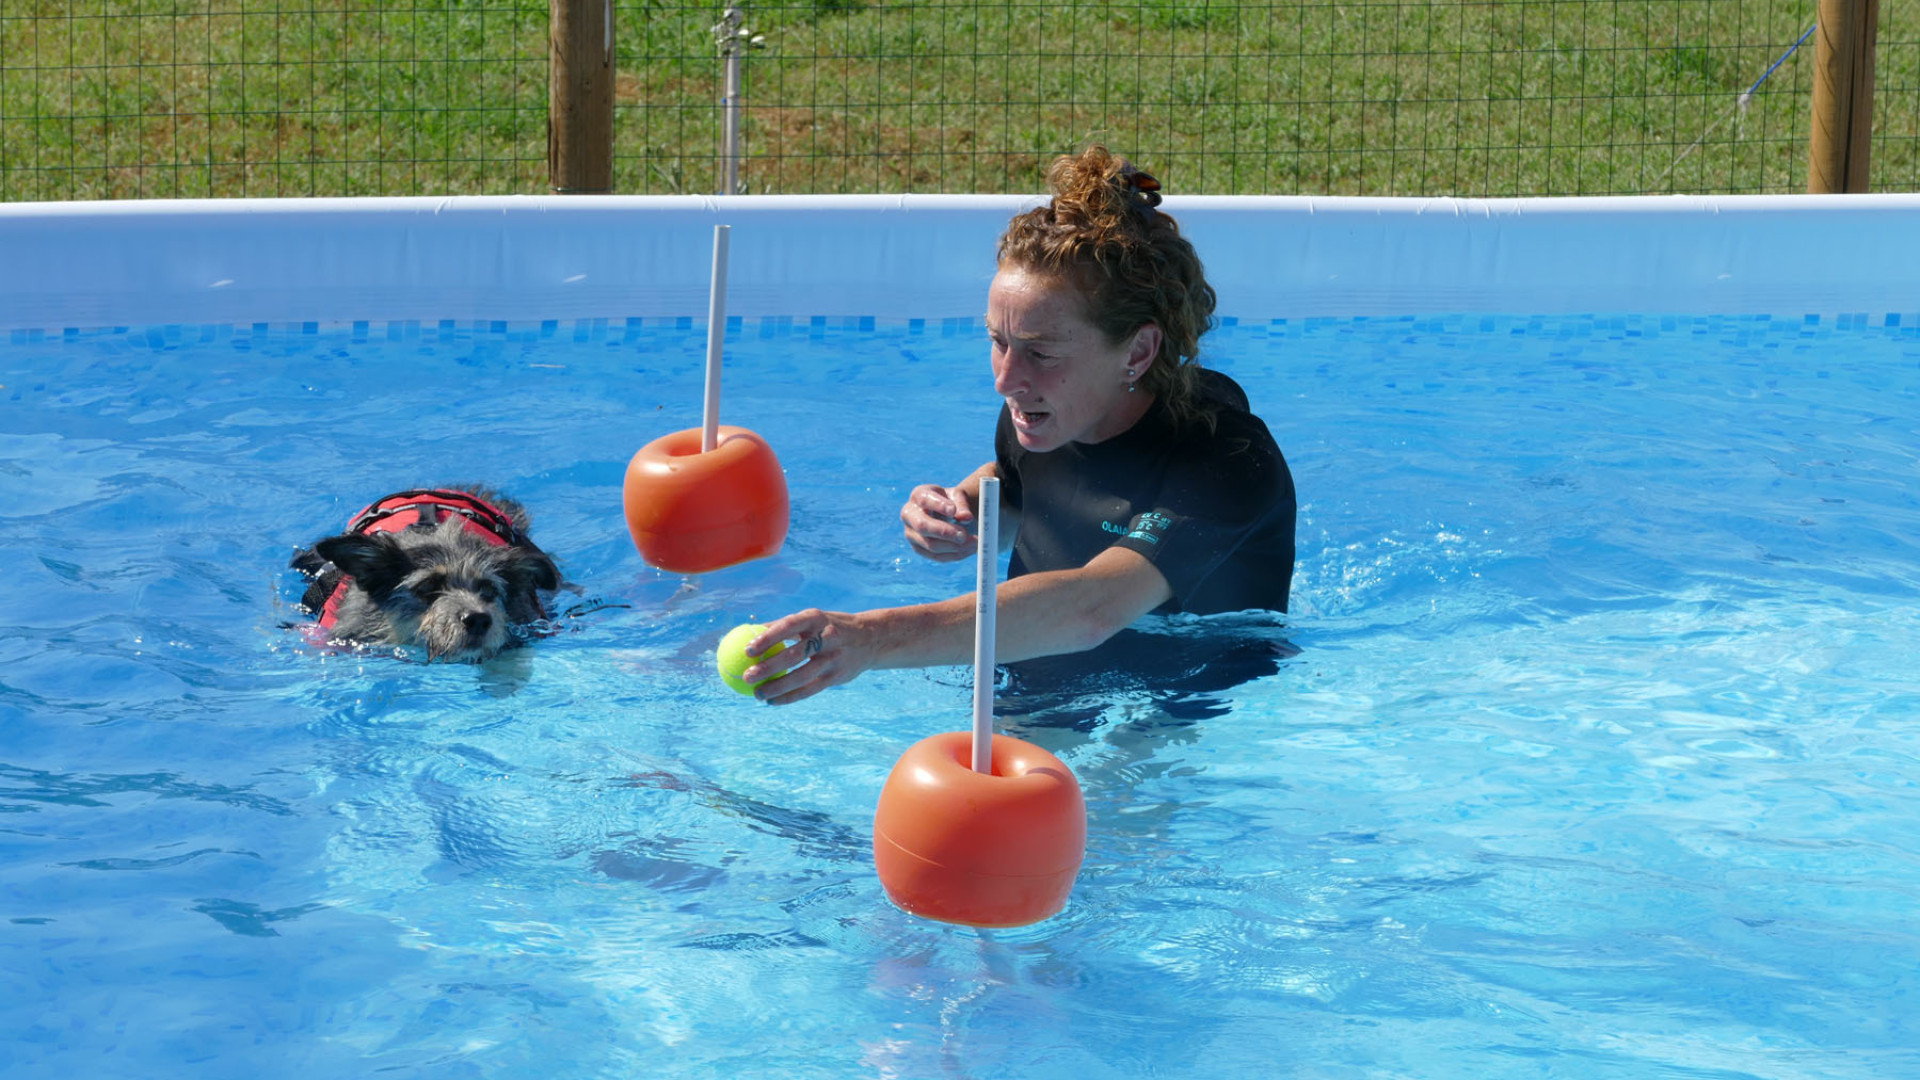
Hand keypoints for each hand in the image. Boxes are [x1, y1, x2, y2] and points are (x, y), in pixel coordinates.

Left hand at [742, 608, 874, 705]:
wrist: (870, 638)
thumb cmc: (830, 627)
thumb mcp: (812, 619)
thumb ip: (784, 625)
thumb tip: (750, 629)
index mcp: (816, 619)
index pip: (788, 627)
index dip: (767, 638)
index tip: (747, 650)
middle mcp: (827, 637)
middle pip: (794, 655)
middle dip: (768, 667)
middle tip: (746, 676)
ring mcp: (834, 659)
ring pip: (802, 677)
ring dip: (777, 687)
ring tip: (756, 694)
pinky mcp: (837, 677)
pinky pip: (810, 690)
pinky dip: (790, 697)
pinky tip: (772, 701)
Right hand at [901, 483, 976, 561]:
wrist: (947, 514)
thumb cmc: (950, 502)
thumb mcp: (957, 497)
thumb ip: (962, 505)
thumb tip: (966, 517)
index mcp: (918, 495)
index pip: (924, 499)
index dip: (938, 505)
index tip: (953, 510)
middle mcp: (909, 515)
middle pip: (922, 526)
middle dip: (945, 532)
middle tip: (964, 534)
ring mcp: (911, 534)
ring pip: (930, 545)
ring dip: (953, 546)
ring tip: (973, 542)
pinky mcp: (919, 549)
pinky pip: (937, 557)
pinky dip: (955, 555)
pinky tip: (969, 549)